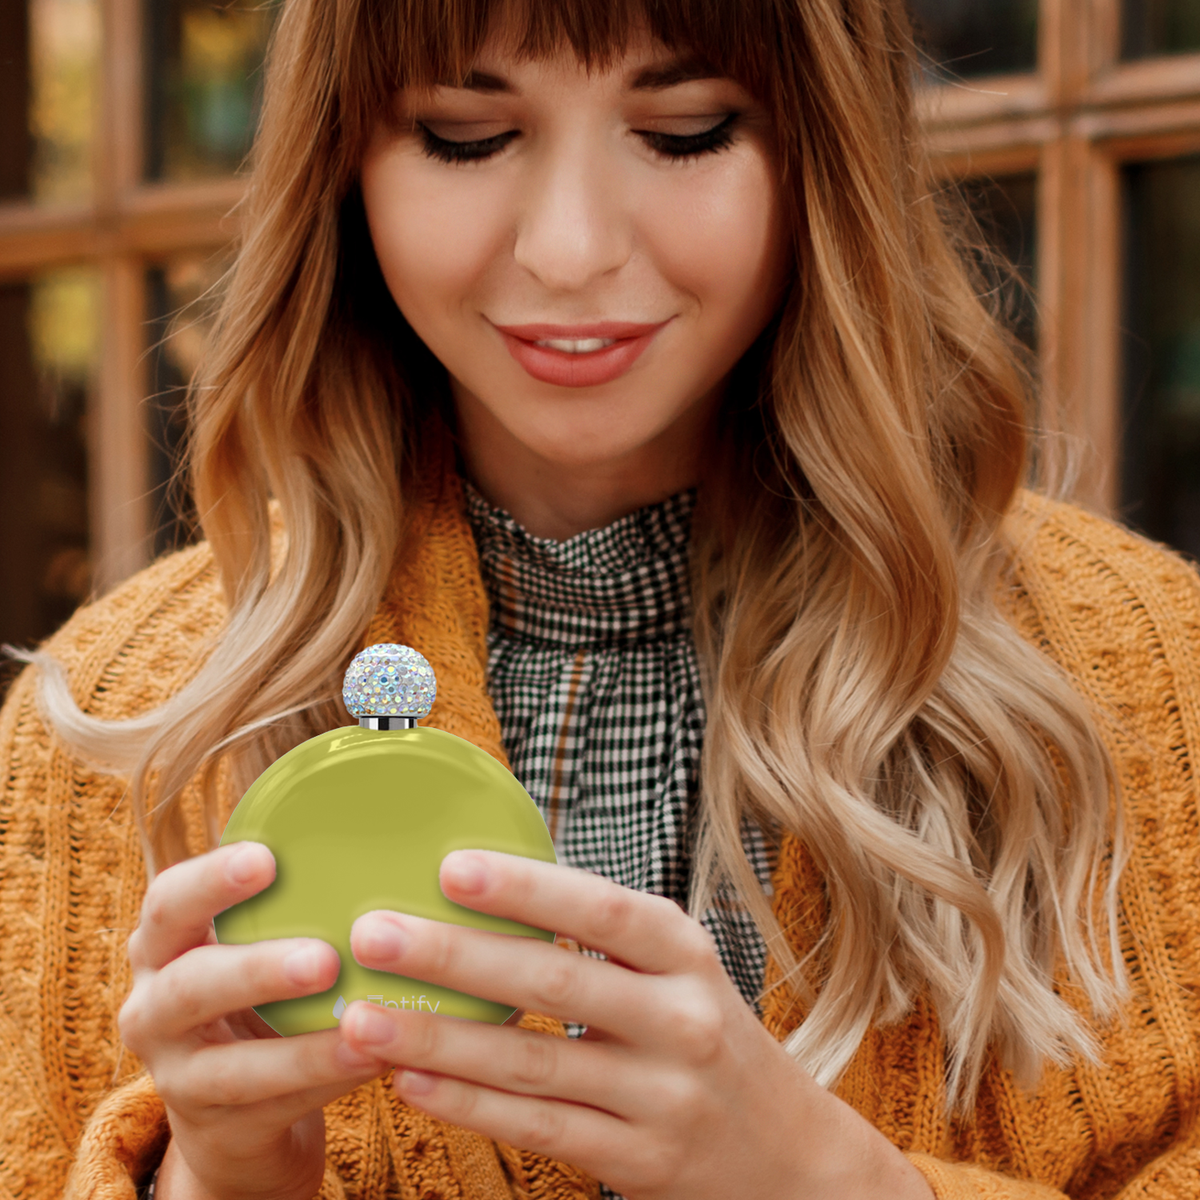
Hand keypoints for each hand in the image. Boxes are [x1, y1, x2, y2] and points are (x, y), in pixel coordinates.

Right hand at [119, 843, 387, 1199]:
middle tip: (324, 958)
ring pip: (231, 1067)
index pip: (168, 903)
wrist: (235, 1111)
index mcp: (164, 947)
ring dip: (303, 1047)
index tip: (267, 858)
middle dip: (257, 970)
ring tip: (363, 1023)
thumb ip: (291, 898)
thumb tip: (386, 828)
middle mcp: (155, 1009)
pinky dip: (327, 1081)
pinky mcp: (216, 1129)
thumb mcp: (254, 943)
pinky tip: (376, 1058)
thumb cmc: (258, 994)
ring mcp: (179, 1077)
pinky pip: (273, 1107)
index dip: (211, 880)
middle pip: (191, 986)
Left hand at [339, 851, 932, 1199]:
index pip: (600, 909)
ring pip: (531, 1063)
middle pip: (553, 981)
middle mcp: (679, 1019)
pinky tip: (410, 1080)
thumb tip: (494, 880)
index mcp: (683, 953)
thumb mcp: (678, 971)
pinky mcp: (637, 1160)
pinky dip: (467, 1104)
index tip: (451, 866)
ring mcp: (660, 1096)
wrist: (786, 1152)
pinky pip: (537, 1126)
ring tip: (363, 1017)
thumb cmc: (707, 1036)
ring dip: (438, 1037)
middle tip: (375, 934)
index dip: (526, 887)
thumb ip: (605, 934)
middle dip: (455, 956)